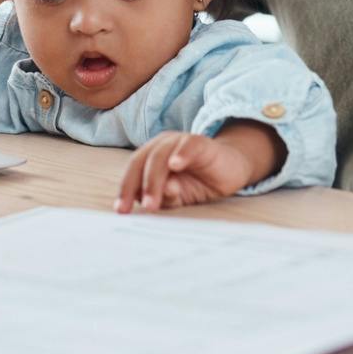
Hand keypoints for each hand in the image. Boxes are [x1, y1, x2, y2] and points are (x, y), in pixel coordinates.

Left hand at [114, 126, 271, 213]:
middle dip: (136, 186)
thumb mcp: (178, 197)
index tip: (121, 210)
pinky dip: (181, 154)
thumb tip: (153, 199)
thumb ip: (164, 199)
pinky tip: (176, 164)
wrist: (230, 170)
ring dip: (154, 179)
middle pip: (141, 162)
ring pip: (159, 156)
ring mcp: (180, 142)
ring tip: (154, 201)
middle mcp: (161, 146)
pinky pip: (188, 145)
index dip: (125, 189)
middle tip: (141, 208)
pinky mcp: (201, 143)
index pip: (132, 171)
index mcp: (150, 157)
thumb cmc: (198, 183)